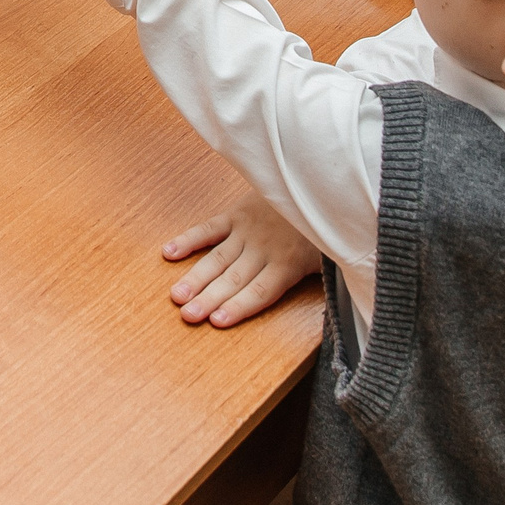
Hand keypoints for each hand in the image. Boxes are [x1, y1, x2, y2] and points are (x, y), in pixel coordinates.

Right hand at [164, 193, 318, 327]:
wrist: (320, 182)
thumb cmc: (327, 228)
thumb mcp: (332, 259)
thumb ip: (324, 283)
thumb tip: (334, 310)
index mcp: (289, 263)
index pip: (260, 291)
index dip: (239, 307)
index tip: (218, 322)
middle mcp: (264, 248)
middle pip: (234, 279)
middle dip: (210, 299)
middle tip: (188, 315)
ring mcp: (248, 230)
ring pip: (218, 259)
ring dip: (196, 278)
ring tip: (177, 295)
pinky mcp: (238, 213)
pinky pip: (210, 227)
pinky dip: (189, 239)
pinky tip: (169, 252)